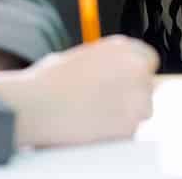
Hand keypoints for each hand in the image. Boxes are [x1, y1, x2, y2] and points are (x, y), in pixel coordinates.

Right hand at [0, 36, 157, 148]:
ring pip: (142, 110)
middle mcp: (135, 69)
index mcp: (124, 48)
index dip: (134, 73)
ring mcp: (135, 99)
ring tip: (95, 116)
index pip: (148, 59)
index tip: (124, 82)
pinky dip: (116, 133)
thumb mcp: (82, 57)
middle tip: (105, 103)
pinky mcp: (129, 126)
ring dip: (126, 114)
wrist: (33, 106)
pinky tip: (93, 129)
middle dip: (131, 94)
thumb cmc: (48, 82)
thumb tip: (116, 70)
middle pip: (147, 85)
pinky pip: (130, 131)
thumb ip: (107, 61)